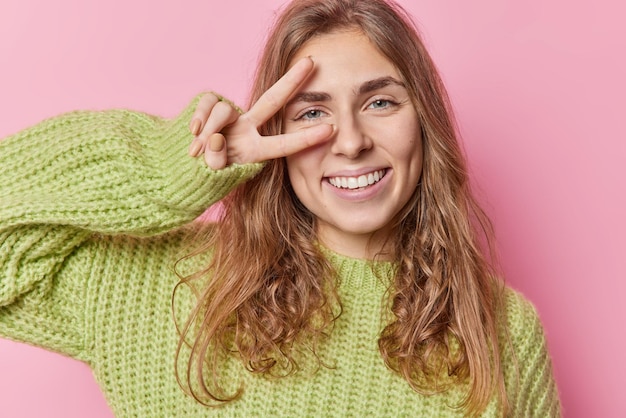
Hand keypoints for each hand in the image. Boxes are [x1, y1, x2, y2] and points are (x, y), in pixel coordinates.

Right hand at [188, 57, 333, 168]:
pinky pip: (208, 102)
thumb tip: (216, 138)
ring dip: (208, 131)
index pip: (283, 144)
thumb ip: (216, 161)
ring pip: (224, 110)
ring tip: (196, 152)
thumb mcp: (213, 176)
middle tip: (311, 63)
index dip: (305, 138)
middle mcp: (247, 128)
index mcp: (255, 150)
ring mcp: (229, 116)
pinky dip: (199, 117)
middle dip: (291, 81)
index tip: (331, 130)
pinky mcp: (210, 105)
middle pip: (271, 100)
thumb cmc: (202, 175)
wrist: (181, 165)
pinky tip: (193, 132)